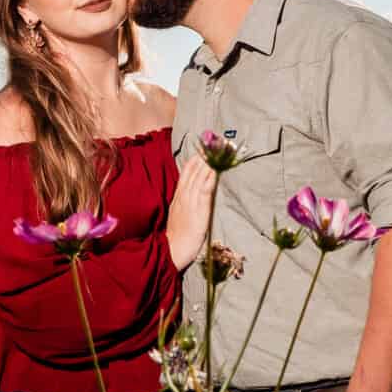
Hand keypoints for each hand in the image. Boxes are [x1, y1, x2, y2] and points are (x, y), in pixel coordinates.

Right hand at [165, 156, 217, 271]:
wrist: (172, 251)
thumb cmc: (177, 236)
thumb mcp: (179, 215)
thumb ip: (185, 203)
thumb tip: (195, 193)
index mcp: (178, 197)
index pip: (186, 172)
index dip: (195, 159)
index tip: (204, 147)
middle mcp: (183, 196)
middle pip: (194, 171)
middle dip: (205, 155)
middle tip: (216, 141)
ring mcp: (190, 202)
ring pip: (200, 177)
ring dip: (210, 162)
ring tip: (219, 149)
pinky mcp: (198, 211)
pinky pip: (204, 191)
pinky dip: (209, 179)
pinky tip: (215, 169)